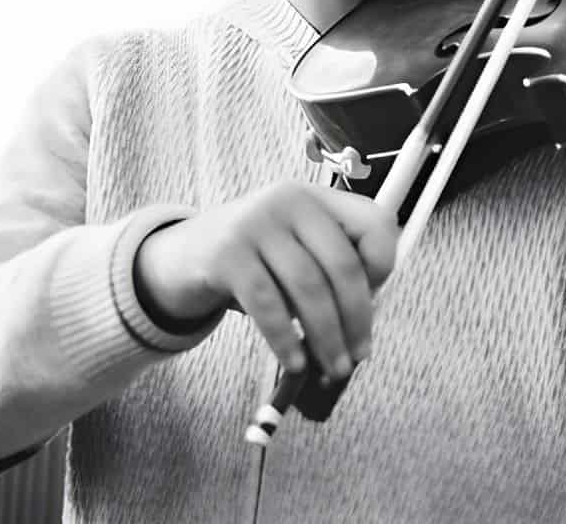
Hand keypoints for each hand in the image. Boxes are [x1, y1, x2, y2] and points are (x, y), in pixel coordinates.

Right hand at [134, 179, 398, 377]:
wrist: (182, 255)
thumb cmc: (254, 262)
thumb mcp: (295, 250)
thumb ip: (330, 270)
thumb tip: (364, 323)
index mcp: (317, 198)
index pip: (374, 223)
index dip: (383, 266)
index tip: (375, 301)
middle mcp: (290, 201)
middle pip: (343, 264)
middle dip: (357, 317)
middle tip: (359, 355)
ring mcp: (256, 224)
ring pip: (308, 288)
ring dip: (327, 336)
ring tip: (334, 368)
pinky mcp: (227, 254)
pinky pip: (268, 305)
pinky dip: (286, 339)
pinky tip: (295, 362)